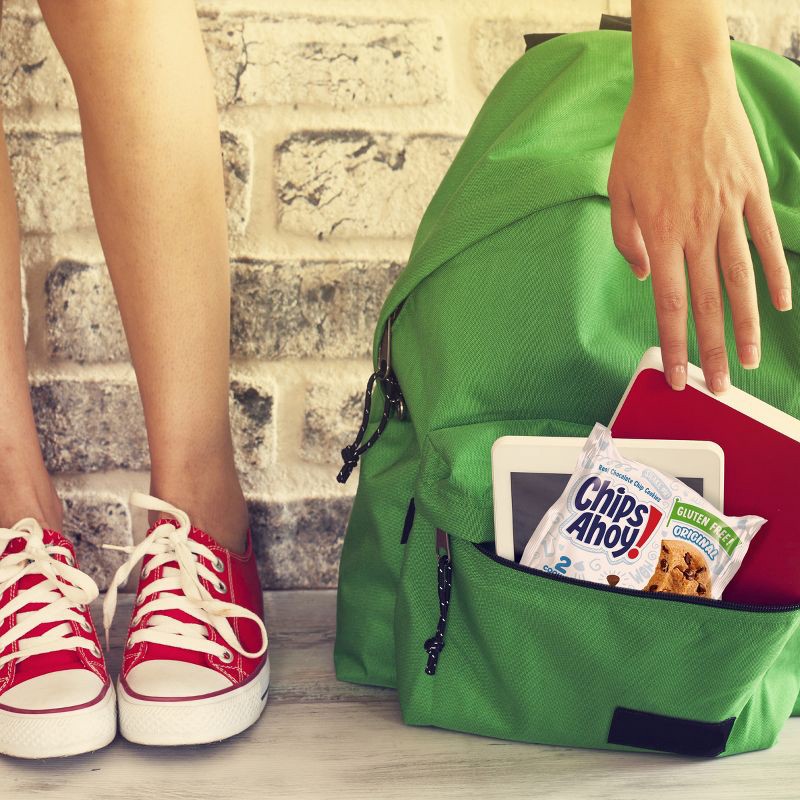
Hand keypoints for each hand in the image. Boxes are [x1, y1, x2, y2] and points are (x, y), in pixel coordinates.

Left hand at [607, 1, 791, 392]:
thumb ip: (627, 239)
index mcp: (660, 233)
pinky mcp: (751, 192)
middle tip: (718, 387)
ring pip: (741, 280)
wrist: (682, 85)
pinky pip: (766, 241)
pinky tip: (780, 305)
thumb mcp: (618, 191)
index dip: (674, 344)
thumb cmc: (642, 139)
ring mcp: (729, 212)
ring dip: (746, 325)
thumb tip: (640, 275)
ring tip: (750, 360)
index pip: (668, 303)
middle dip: (712, 350)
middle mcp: (697, 230)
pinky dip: (775, 275)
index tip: (678, 375)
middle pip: (708, 303)